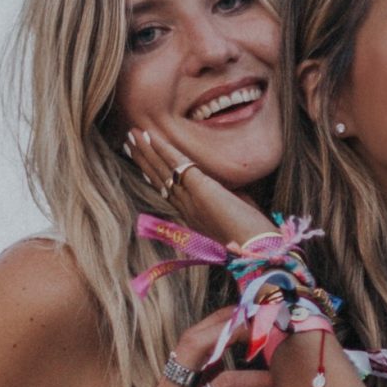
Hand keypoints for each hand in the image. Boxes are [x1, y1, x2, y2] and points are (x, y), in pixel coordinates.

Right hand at [124, 126, 270, 256]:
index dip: (152, 174)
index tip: (141, 161)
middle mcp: (186, 208)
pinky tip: (153, 137)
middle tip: (129, 141)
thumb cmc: (251, 236)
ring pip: (163, 171)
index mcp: (192, 216)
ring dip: (147, 151)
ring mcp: (192, 199)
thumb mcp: (235, 214)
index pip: (166, 191)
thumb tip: (227, 189)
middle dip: (143, 159)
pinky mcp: (202, 190)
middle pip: (159, 179)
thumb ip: (225, 200)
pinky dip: (164, 149)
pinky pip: (178, 165)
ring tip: (132, 135)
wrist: (258, 251)